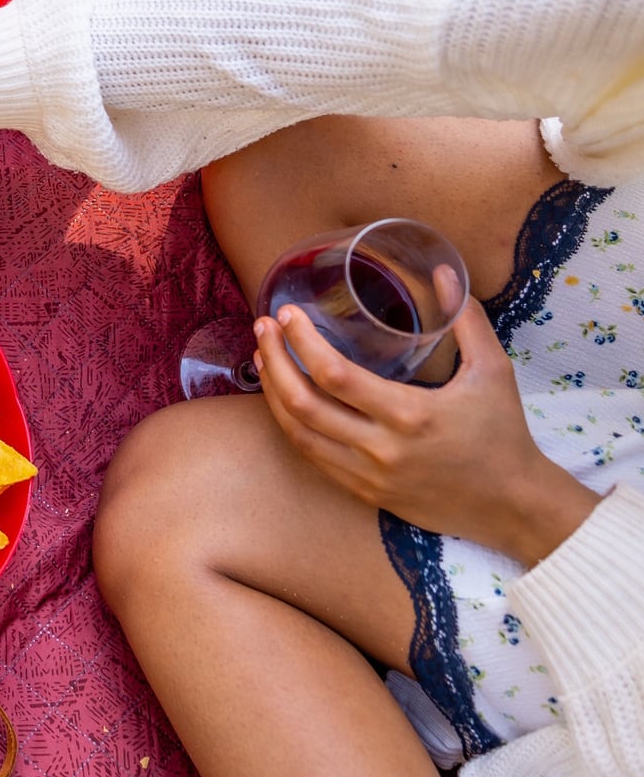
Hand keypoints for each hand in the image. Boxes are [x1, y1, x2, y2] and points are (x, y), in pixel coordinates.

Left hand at [256, 300, 600, 565]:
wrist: (513, 506)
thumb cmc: (503, 433)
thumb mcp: (494, 371)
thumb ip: (466, 318)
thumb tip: (443, 270)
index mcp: (410, 415)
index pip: (335, 375)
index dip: (302, 342)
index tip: (287, 314)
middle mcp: (382, 449)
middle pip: (303, 404)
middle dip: (274, 361)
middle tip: (263, 328)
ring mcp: (368, 475)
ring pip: (298, 435)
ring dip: (272, 394)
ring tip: (264, 358)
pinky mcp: (364, 492)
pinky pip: (312, 458)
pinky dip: (291, 425)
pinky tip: (283, 399)